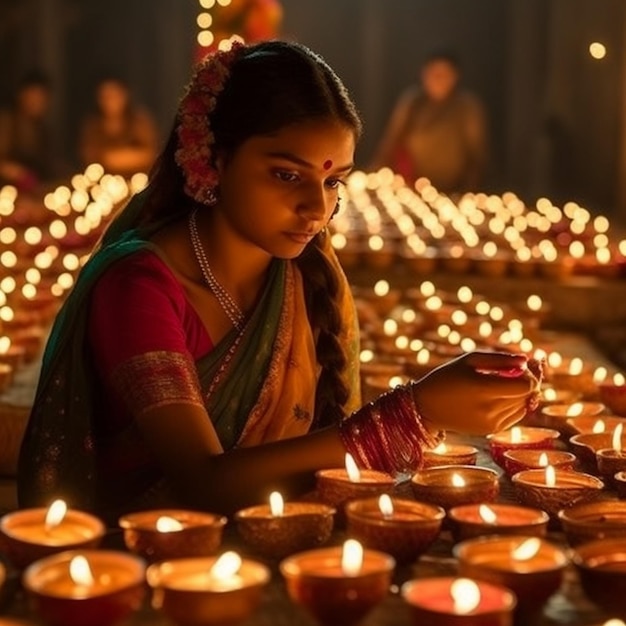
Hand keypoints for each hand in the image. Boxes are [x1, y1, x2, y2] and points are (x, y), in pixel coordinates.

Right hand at [410, 351, 540, 435]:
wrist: (426, 407)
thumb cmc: (447, 377)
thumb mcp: (469, 360)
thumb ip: (501, 359)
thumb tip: (526, 360)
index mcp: (482, 388)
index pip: (526, 385)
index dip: (529, 374)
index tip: (519, 366)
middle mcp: (489, 409)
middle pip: (526, 395)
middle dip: (526, 382)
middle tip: (513, 372)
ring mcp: (491, 423)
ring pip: (523, 406)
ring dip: (519, 393)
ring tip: (500, 384)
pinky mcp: (490, 430)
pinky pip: (515, 416)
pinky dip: (513, 405)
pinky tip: (497, 396)